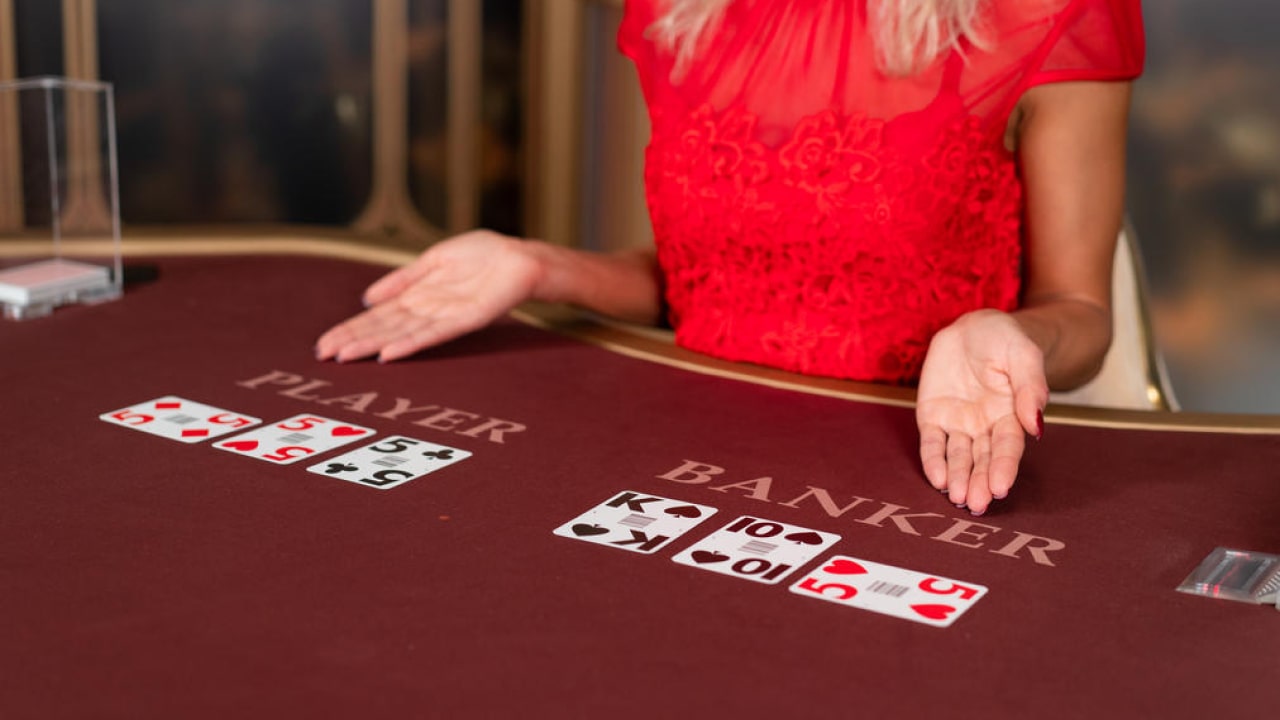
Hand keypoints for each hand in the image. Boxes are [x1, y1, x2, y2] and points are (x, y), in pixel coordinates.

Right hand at [315, 230, 543, 362]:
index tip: (324, 343)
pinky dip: (411, 344)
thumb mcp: (433, 261)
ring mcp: (445, 317)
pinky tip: (390, 354)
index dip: (350, 328)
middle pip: (383, 328)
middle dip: (352, 340)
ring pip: (402, 334)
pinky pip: (435, 335)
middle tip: (323, 355)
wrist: (519, 258)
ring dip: (373, 346)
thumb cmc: (482, 257)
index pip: (376, 316)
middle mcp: (427, 311)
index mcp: (417, 297)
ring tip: (346, 357)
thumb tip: (368, 298)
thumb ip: (401, 280)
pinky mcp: (467, 319)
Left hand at [915, 310, 1048, 515]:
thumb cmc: (1004, 340)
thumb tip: (1037, 425)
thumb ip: (1031, 387)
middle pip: (982, 459)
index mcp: (1011, 415)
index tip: (1000, 487)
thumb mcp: (1023, 355)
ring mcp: (957, 423)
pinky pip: (931, 442)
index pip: (1007, 447)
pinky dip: (932, 460)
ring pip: (957, 456)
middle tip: (976, 503)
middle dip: (979, 482)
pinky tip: (936, 478)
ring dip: (957, 477)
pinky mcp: (932, 417)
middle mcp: (984, 426)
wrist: (972, 327)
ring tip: (956, 496)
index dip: (1003, 467)